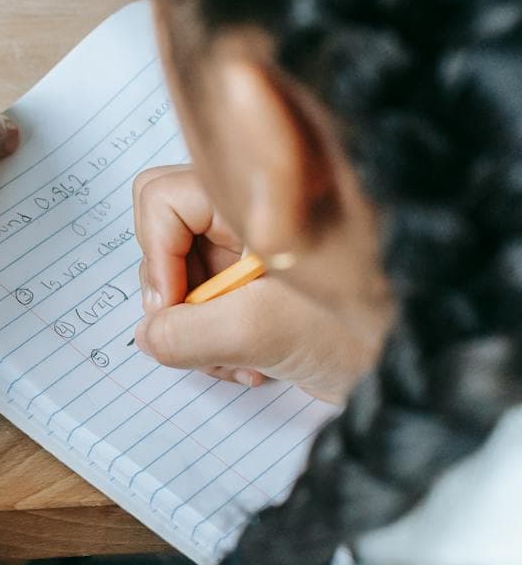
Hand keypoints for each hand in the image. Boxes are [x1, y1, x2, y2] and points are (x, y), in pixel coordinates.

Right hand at [131, 165, 373, 402]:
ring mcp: (258, 248)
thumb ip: (186, 333)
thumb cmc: (367, 330)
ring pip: (185, 274)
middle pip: (168, 235)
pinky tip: (249, 363)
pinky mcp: (264, 282)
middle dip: (174, 293)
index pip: (164, 199)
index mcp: (258, 195)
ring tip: (233, 359)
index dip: (157, 254)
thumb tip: (148, 335)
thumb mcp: (260, 331)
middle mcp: (255, 211)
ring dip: (194, 325)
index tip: (170, 306)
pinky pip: (209, 302)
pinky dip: (215, 337)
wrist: (416, 369)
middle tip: (193, 332)